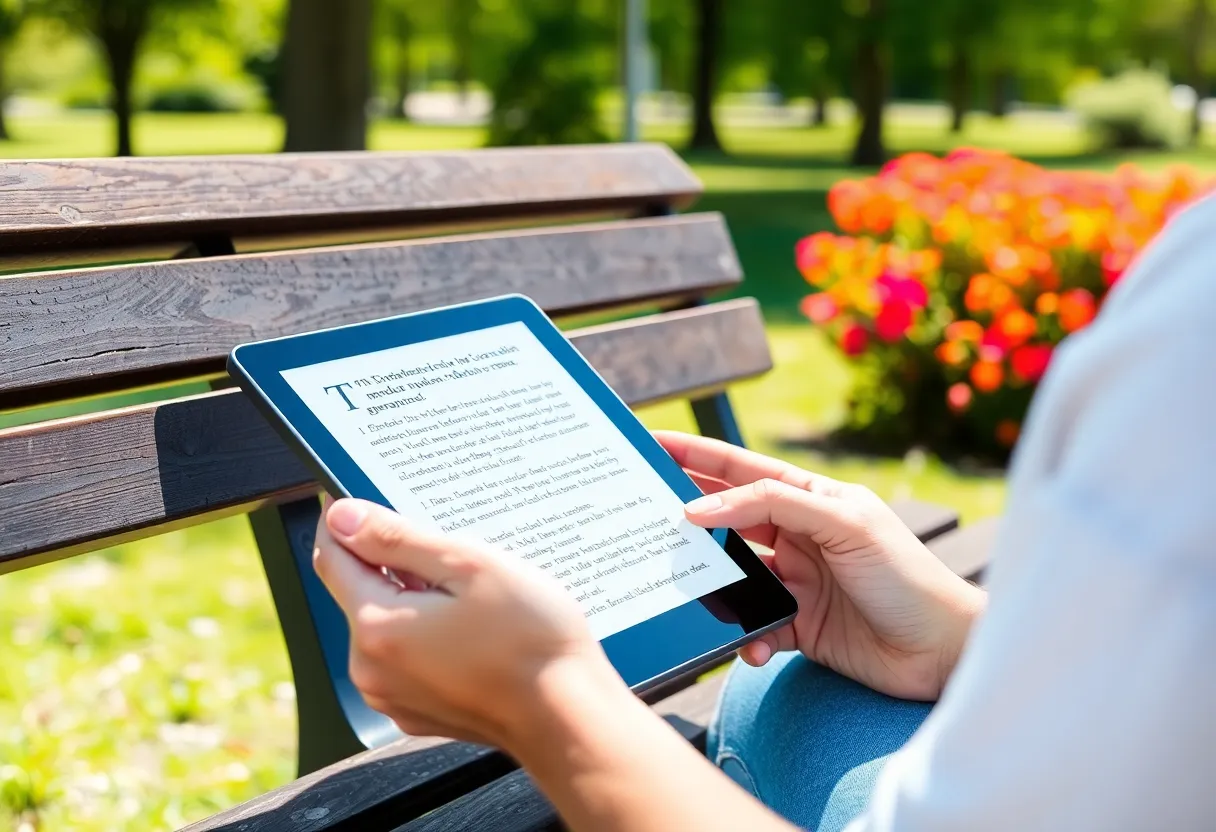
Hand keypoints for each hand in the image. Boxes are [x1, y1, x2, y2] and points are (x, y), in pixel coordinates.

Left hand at [312, 497, 623, 749]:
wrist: (568, 718)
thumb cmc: (531, 641)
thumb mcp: (468, 566)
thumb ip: (397, 539)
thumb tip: (342, 516)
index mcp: (378, 627)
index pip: (332, 559)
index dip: (345, 522)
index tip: (363, 498)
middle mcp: (371, 669)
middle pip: (360, 592)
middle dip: (393, 563)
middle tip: (450, 552)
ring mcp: (392, 696)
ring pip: (385, 624)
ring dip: (413, 599)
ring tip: (471, 595)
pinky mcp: (417, 711)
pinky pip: (407, 657)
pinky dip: (428, 634)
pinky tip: (474, 629)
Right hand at [656, 431, 985, 700]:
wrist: (945, 652)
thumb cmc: (908, 577)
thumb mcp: (842, 524)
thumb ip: (773, 505)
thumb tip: (702, 508)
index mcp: (812, 499)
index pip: (740, 470)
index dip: (695, 455)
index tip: (652, 444)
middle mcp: (800, 536)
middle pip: (728, 521)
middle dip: (688, 520)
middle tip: (644, 518)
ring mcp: (798, 582)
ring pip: (734, 577)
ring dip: (712, 585)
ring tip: (687, 587)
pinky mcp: (799, 626)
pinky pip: (754, 626)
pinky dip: (746, 637)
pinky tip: (752, 645)